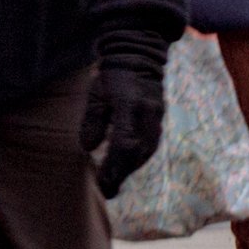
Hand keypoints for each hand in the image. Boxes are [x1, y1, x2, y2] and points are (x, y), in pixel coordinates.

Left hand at [81, 55, 166, 199]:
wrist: (138, 58)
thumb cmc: (111, 76)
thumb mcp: (95, 94)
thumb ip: (92, 121)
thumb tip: (88, 148)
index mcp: (129, 106)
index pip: (123, 142)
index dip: (113, 165)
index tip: (102, 181)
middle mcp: (147, 114)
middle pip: (137, 152)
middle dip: (122, 173)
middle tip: (108, 190)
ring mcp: (157, 117)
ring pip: (147, 151)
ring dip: (132, 169)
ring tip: (116, 182)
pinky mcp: (159, 119)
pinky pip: (152, 145)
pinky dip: (140, 159)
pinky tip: (128, 168)